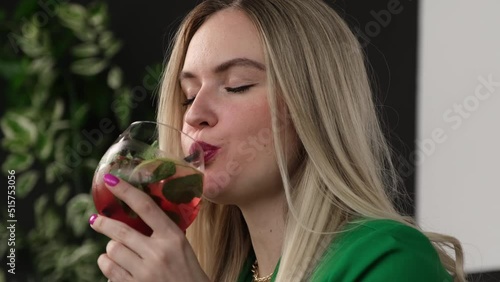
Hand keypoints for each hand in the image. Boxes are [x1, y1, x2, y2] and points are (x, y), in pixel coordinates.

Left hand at [89, 174, 209, 281]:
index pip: (146, 207)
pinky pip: (110, 272)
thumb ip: (162, 232)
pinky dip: (109, 268)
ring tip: (115, 253)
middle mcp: (158, 253)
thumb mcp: (181, 246)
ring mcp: (145, 273)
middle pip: (120, 232)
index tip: (110, 180)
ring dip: (109, 251)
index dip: (126, 191)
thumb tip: (135, 215)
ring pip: (111, 252)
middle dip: (103, 224)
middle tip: (95, 220)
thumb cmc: (187, 271)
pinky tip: (117, 268)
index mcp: (173, 237)